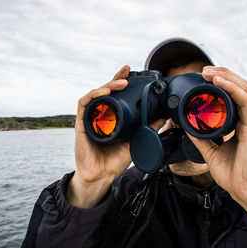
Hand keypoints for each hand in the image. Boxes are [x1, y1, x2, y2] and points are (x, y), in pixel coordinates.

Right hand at [69, 65, 164, 207]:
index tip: (132, 72)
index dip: (122, 82)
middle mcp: (99, 114)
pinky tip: (104, 92)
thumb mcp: (136, 141)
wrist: (102, 176)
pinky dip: (94, 95)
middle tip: (127, 71)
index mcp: (111, 117)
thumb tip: (164, 116)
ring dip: (108, 85)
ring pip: (95, 94)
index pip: (115, 95)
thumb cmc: (115, 160)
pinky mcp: (82, 124)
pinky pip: (84, 104)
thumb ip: (148, 128)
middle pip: (105, 91)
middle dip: (116, 79)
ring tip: (121, 83)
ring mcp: (90, 118)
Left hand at [187, 66, 246, 237]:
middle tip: (203, 71)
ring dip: (226, 76)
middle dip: (222, 74)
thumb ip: (202, 139)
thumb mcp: (212, 153)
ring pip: (244, 88)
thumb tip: (189, 127)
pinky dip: (231, 88)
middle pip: (240, 87)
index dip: (220, 83)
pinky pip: (245, 100)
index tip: (203, 79)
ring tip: (209, 72)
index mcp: (240, 124)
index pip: (233, 95)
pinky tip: (218, 82)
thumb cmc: (235, 175)